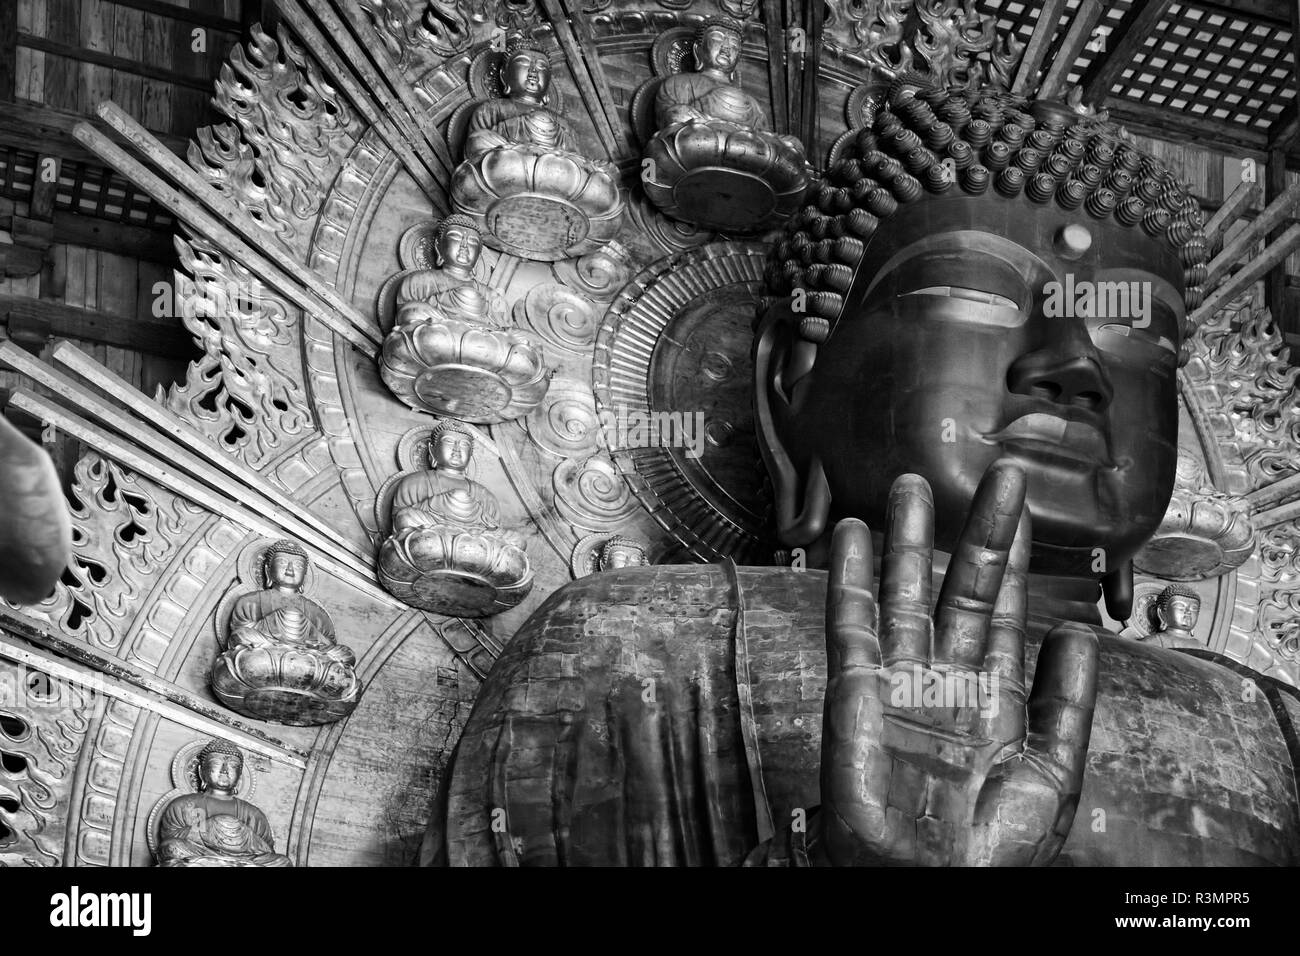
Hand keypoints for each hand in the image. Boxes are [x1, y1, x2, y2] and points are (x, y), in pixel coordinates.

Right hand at [818, 460, 1098, 865]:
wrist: (928, 883)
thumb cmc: (991, 849)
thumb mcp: (1051, 774)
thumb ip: (1066, 701)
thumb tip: (1080, 633)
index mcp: (993, 696)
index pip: (1004, 610)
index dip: (1013, 557)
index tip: (1021, 506)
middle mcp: (946, 678)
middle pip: (957, 588)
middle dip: (970, 531)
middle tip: (982, 476)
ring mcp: (899, 680)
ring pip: (902, 594)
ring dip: (906, 542)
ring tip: (909, 488)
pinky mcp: (856, 690)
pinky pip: (852, 625)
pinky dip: (850, 580)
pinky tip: (855, 540)